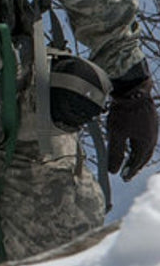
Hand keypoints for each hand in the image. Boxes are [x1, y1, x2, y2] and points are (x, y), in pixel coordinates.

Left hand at [106, 64, 157, 180]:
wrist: (133, 88)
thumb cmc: (125, 112)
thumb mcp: (116, 134)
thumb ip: (115, 153)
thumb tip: (113, 171)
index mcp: (146, 143)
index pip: (138, 162)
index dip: (130, 170)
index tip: (123, 178)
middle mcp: (152, 136)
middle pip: (143, 155)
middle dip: (135, 164)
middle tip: (127, 172)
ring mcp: (151, 127)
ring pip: (144, 145)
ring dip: (136, 153)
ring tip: (129, 158)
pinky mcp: (147, 118)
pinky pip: (143, 135)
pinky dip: (137, 142)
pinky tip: (131, 140)